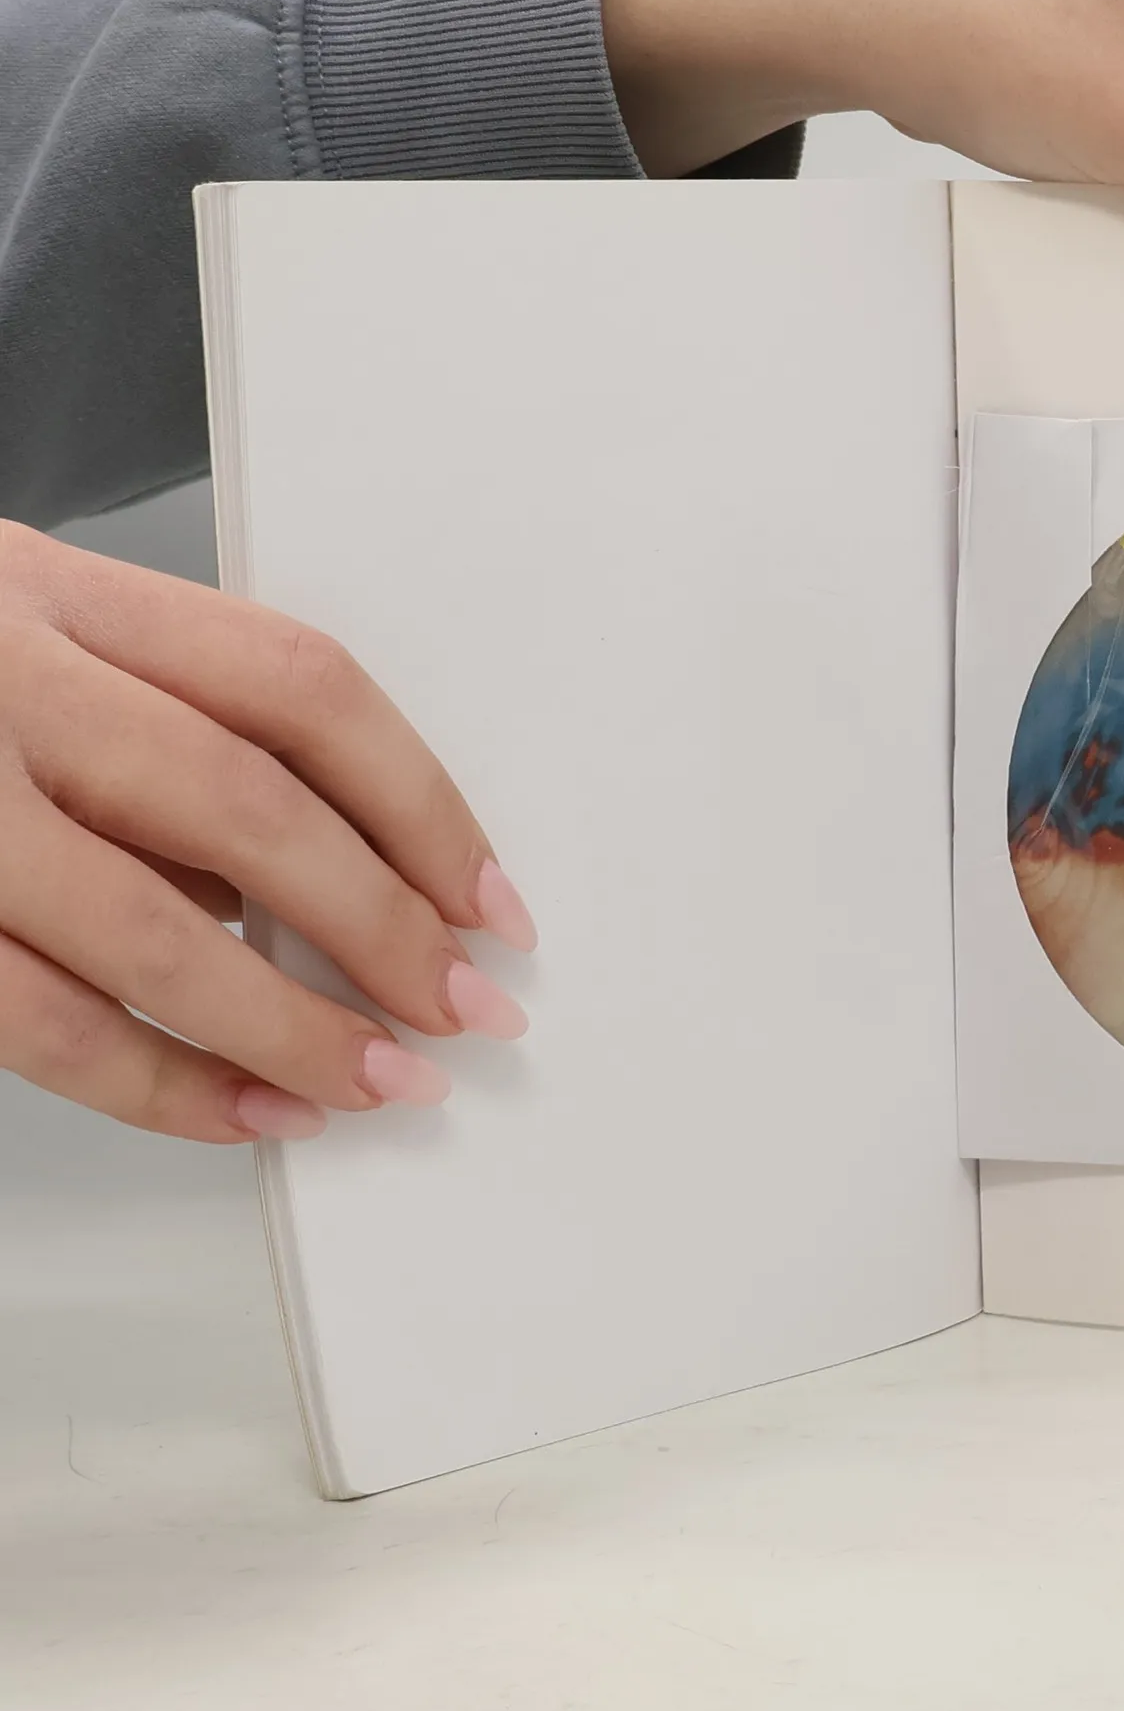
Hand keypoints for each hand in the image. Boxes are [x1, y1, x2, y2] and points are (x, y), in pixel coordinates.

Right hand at [0, 525, 533, 1143]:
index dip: (422, 803)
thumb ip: (161, 740)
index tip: (489, 899)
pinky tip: (245, 1114)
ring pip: (152, 933)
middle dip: (380, 928)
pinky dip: (159, 1085)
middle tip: (463, 1009)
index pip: (303, 689)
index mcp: (64, 595)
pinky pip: (39, 1020)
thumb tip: (311, 898)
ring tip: (379, 1084)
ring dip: (289, 1028)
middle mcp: (6, 682)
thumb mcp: (31, 641)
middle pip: (249, 810)